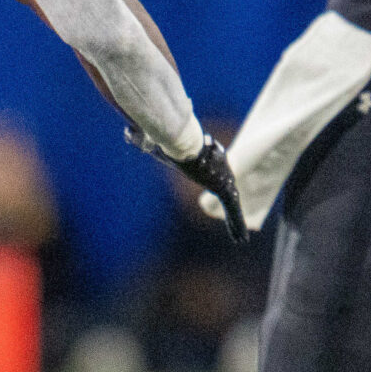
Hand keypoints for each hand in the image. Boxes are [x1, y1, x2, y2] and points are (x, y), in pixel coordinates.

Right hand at [127, 125, 246, 241]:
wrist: (187, 145)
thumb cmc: (174, 148)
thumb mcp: (158, 148)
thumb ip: (147, 143)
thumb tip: (128, 131)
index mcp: (207, 166)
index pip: (214, 177)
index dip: (218, 182)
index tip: (220, 188)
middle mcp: (220, 174)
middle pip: (227, 193)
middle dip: (232, 207)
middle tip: (237, 221)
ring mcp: (226, 182)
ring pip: (232, 206)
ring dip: (236, 223)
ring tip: (242, 239)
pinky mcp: (227, 190)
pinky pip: (234, 212)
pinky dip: (237, 225)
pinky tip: (242, 239)